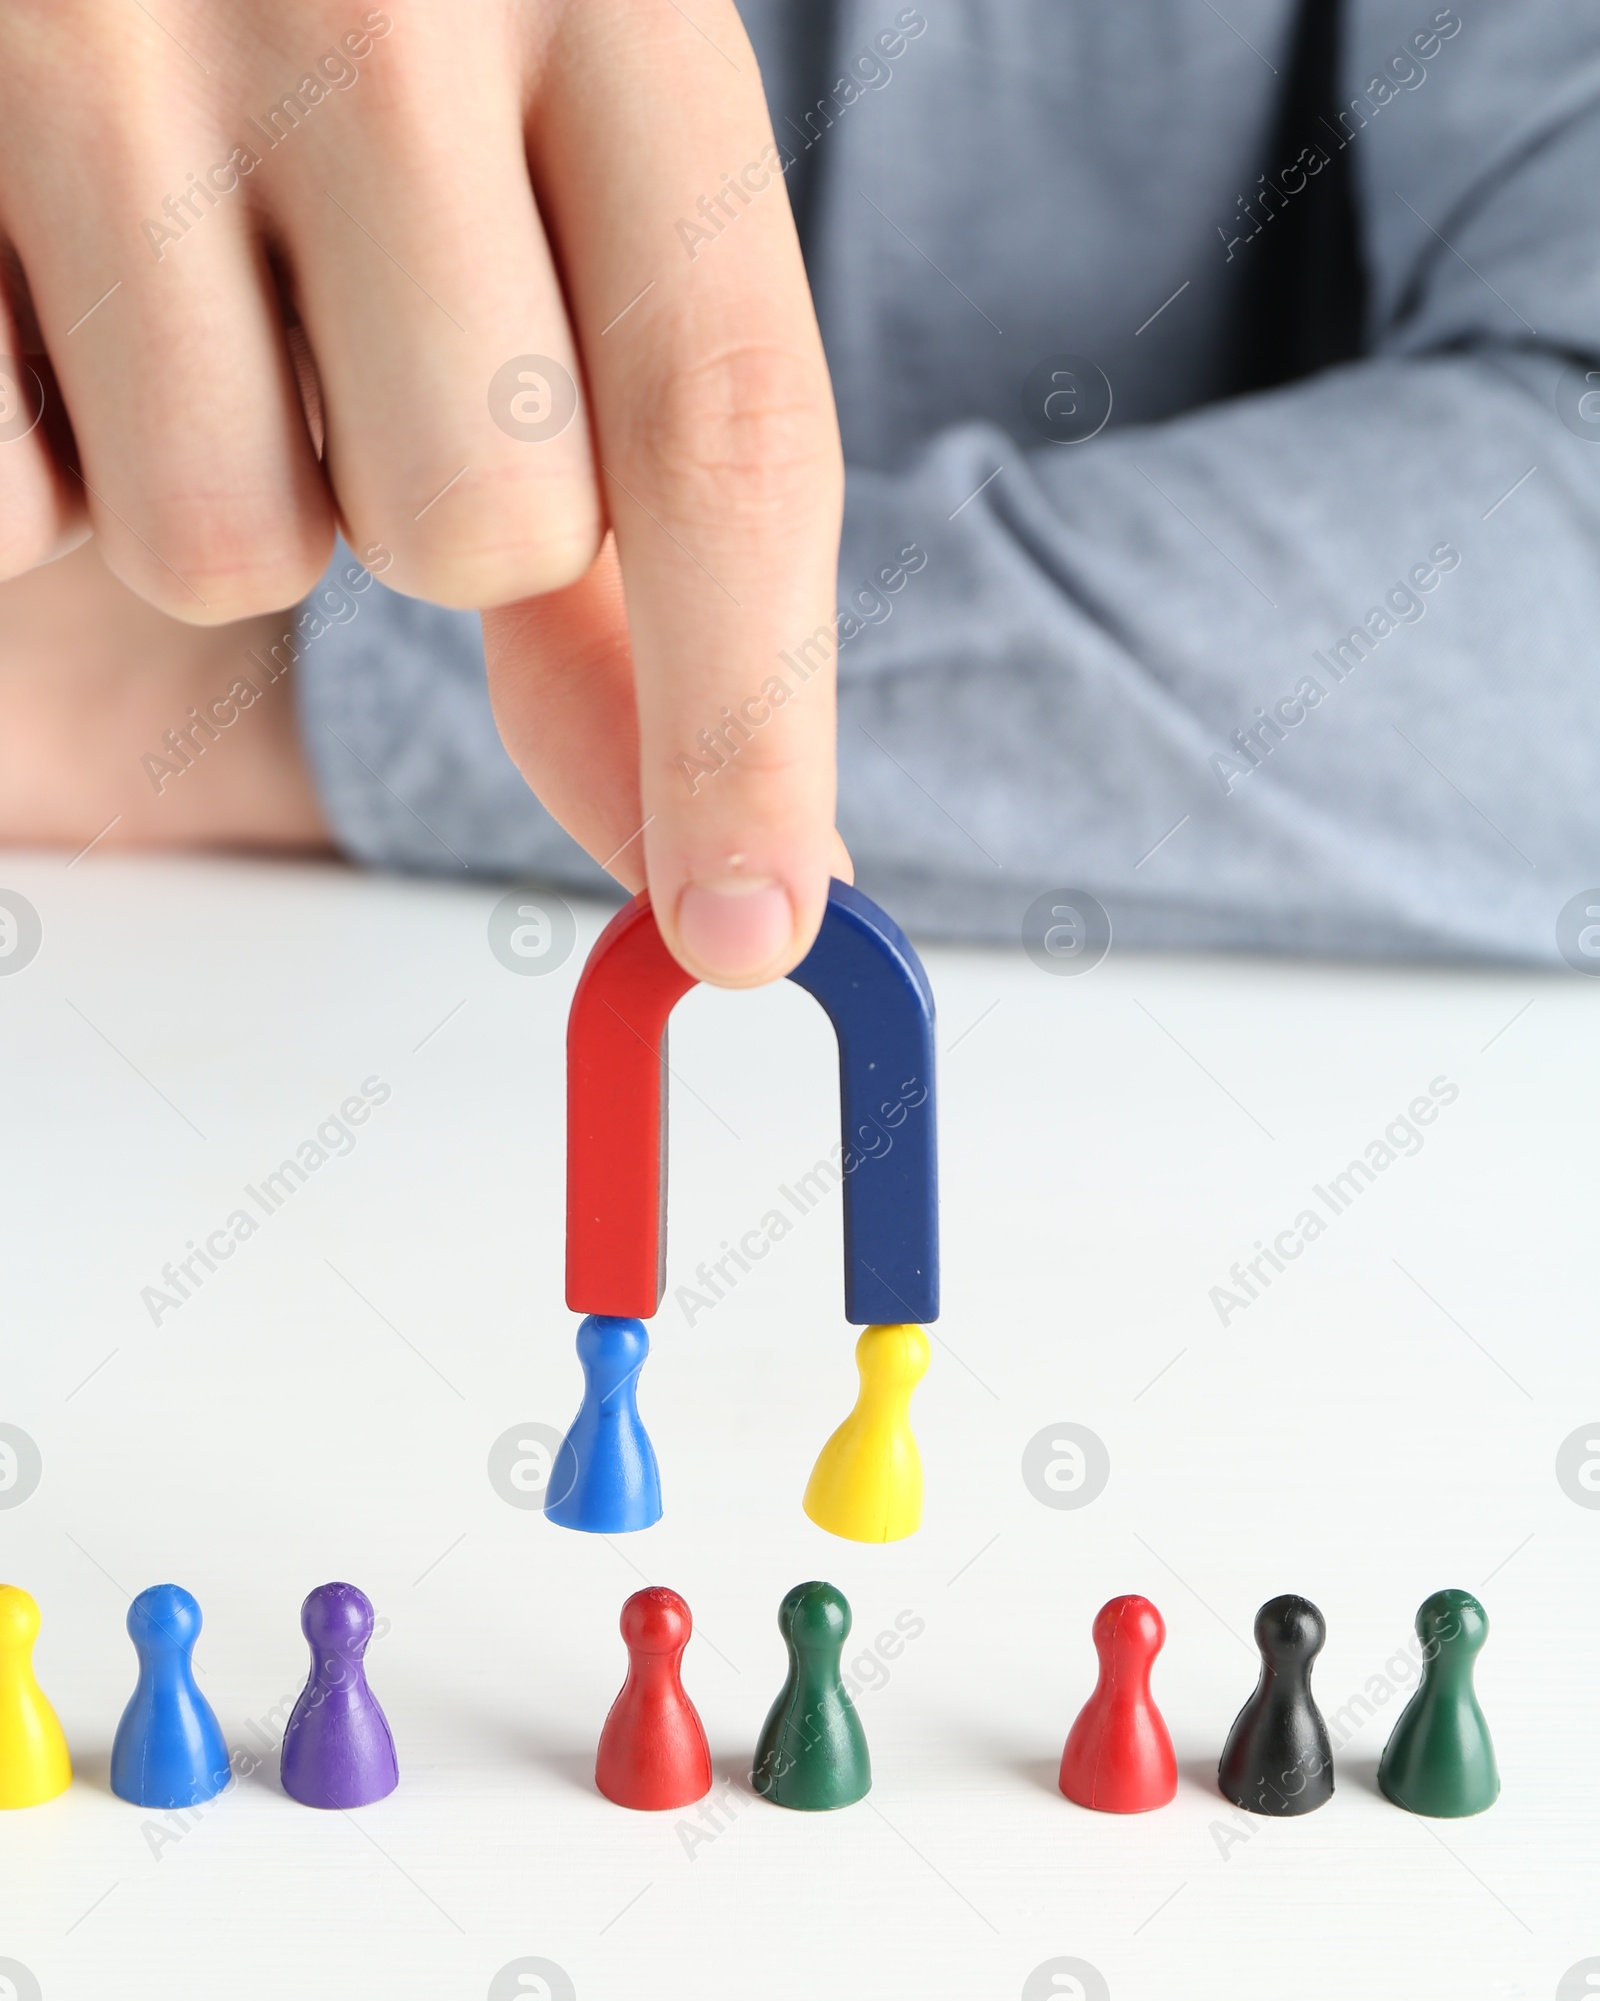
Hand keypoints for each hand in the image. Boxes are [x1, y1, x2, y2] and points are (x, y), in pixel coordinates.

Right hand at [0, 0, 843, 981]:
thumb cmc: (363, 20)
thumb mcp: (561, 169)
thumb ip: (645, 499)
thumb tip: (721, 871)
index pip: (722, 429)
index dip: (746, 722)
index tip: (747, 930)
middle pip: (475, 531)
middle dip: (423, 512)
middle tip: (348, 324)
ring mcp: (98, 40)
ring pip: (228, 547)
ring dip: (224, 485)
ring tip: (181, 267)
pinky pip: (12, 512)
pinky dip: (35, 459)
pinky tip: (38, 269)